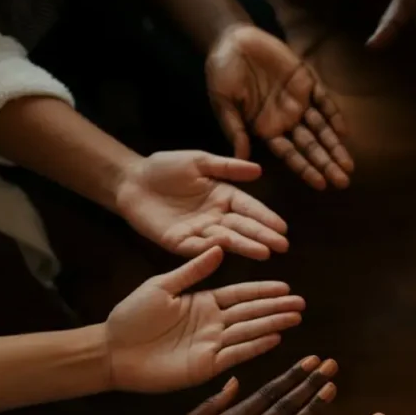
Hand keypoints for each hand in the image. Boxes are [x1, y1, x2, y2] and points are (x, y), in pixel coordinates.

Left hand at [107, 247, 303, 391]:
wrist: (112, 350)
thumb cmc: (131, 316)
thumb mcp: (161, 286)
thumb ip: (192, 270)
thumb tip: (218, 247)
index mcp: (204, 302)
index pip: (241, 295)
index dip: (263, 291)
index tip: (285, 286)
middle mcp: (213, 323)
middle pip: (251, 313)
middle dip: (276, 307)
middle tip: (301, 303)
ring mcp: (212, 345)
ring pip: (248, 332)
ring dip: (272, 325)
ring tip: (295, 318)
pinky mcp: (206, 366)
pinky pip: (236, 354)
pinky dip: (255, 347)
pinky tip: (275, 339)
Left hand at [116, 151, 287, 260]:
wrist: (132, 180)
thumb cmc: (165, 168)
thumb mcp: (199, 161)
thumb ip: (227, 167)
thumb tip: (259, 170)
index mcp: (224, 196)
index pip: (249, 208)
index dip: (266, 217)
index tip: (283, 228)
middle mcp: (216, 217)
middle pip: (243, 227)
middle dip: (263, 236)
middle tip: (282, 246)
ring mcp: (198, 231)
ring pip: (226, 240)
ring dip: (245, 247)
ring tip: (265, 253)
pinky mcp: (179, 242)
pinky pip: (198, 247)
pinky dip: (212, 248)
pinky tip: (227, 249)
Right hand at [207, 24, 353, 188]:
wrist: (231, 40)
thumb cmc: (222, 73)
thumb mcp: (223, 103)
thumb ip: (234, 129)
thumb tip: (240, 157)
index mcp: (266, 128)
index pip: (290, 154)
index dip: (305, 169)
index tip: (320, 185)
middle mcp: (286, 119)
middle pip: (311, 146)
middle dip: (327, 164)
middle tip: (343, 182)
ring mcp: (298, 101)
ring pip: (321, 128)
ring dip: (335, 146)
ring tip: (348, 165)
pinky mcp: (306, 81)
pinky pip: (324, 100)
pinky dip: (334, 115)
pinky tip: (344, 132)